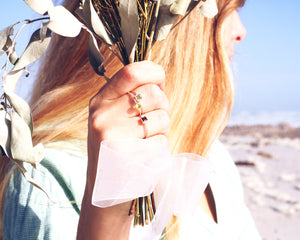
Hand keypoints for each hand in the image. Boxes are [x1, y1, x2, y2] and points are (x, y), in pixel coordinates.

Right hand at [77, 61, 169, 239]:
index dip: (154, 71)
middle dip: (162, 106)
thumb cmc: (115, 148)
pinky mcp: (129, 159)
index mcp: (100, 102)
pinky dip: (160, 149)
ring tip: (145, 140)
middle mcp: (103, 117)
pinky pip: (162, 143)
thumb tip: (158, 78)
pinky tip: (145, 156)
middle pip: (154, 94)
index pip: (131, 72)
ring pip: (162, 118)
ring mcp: (114, 139)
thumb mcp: (112, 118)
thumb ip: (129, 96)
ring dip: (162, 130)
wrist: (105, 190)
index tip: (160, 78)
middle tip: (152, 120)